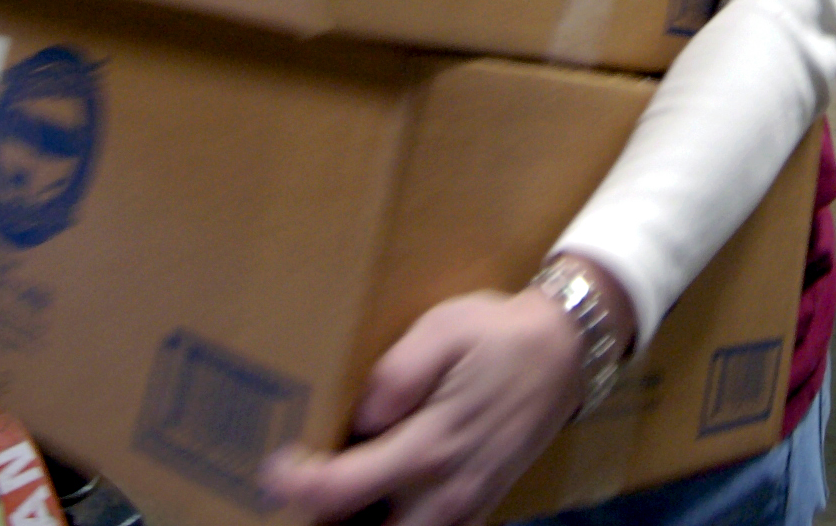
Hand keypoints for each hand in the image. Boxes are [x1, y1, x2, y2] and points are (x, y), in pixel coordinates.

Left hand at [261, 288, 585, 525]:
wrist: (564, 353)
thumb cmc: (496, 334)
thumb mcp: (445, 328)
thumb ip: (398, 372)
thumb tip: (362, 414)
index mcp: (429, 446)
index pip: (343, 491)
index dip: (297, 486)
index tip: (271, 469)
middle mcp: (445, 491)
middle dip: (326, 522)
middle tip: (299, 493)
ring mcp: (465, 506)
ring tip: (334, 498)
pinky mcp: (478, 506)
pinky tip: (377, 503)